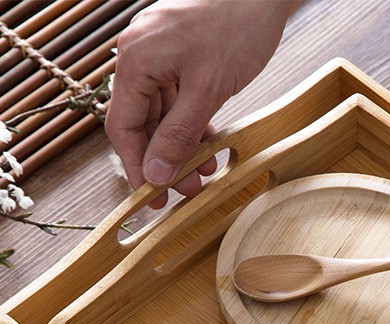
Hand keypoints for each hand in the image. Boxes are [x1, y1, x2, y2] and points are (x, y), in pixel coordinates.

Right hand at [105, 0, 297, 207]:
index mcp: (135, 62)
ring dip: (182, 147)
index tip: (153, 198)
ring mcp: (161, 55)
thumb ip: (179, 134)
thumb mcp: (207, 91)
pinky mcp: (182, 56)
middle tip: (186, 191)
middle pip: (143, 122)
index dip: (137, 167)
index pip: (122, 127)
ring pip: (163, 114)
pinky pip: (179, 99)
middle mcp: (140, 57)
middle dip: (164, 161)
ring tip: (204, 174)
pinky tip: (209, 146)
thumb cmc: (236, 29)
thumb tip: (155, 174)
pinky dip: (192, 125)